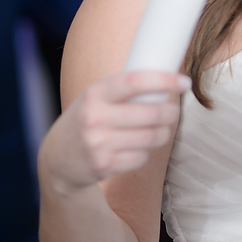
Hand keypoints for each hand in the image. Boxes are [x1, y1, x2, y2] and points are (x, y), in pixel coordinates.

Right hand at [39, 71, 190, 194]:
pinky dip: (145, 152)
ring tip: (160, 129)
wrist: (57, 159)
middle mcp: (94, 117)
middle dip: (171, 112)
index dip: (164, 80)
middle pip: (151, 113)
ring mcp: (97, 143)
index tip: (184, 82)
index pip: (135, 81)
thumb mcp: (96, 97)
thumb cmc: (88, 119)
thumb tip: (169, 76)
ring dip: (163, 133)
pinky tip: (137, 148)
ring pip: (151, 136)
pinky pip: (141, 157)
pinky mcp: (103, 165)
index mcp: (94, 93)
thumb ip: (125, 88)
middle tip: (173, 111)